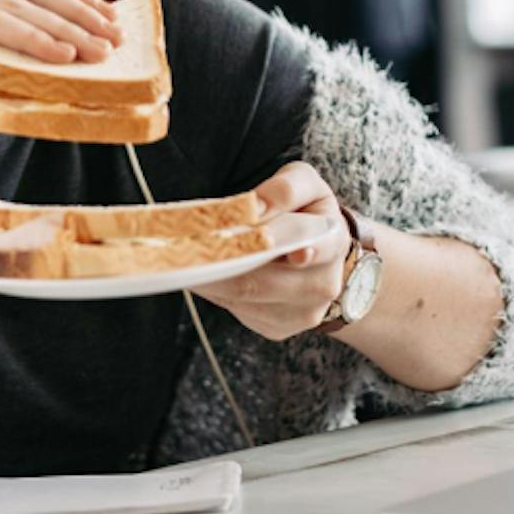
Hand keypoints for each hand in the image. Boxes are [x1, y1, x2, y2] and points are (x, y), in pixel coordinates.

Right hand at [0, 0, 122, 160]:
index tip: (110, 25)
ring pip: (17, 3)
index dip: (73, 5)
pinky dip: (29, 36)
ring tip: (98, 49)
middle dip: (79, 11)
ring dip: (64, 26)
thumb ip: (8, 82)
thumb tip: (64, 86)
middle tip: (116, 35)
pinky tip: (59, 53)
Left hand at [192, 161, 350, 340]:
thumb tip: (254, 208)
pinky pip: (238, 311)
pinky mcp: (278, 327)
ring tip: (180, 260)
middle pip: (262, 281)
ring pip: (243, 299)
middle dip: (221, 264)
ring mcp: (301, 313)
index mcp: (332, 242)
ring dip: (209, 280)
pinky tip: (200, 274)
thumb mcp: (306, 185)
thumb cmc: (308, 213)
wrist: (325, 254)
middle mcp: (322, 284)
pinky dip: (214, 292)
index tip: (243, 235)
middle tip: (184, 250)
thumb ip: (285, 188)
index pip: (304, 245)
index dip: (272, 242)